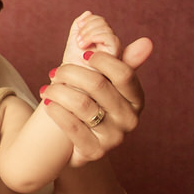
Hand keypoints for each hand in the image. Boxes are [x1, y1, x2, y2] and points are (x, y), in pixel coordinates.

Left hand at [40, 37, 151, 168]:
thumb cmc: (97, 105)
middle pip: (99, 85)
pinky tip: (48, 102)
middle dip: (71, 73)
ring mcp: (114, 137)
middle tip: (56, 71)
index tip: (82, 54)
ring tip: (47, 87)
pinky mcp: (95, 151)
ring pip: (82, 104)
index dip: (101, 60)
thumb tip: (146, 42)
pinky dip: (56, 110)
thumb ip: (124, 62)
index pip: (124, 73)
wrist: (83, 144)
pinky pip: (72, 126)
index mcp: (136, 99)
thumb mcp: (111, 86)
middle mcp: (130, 119)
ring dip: (59, 91)